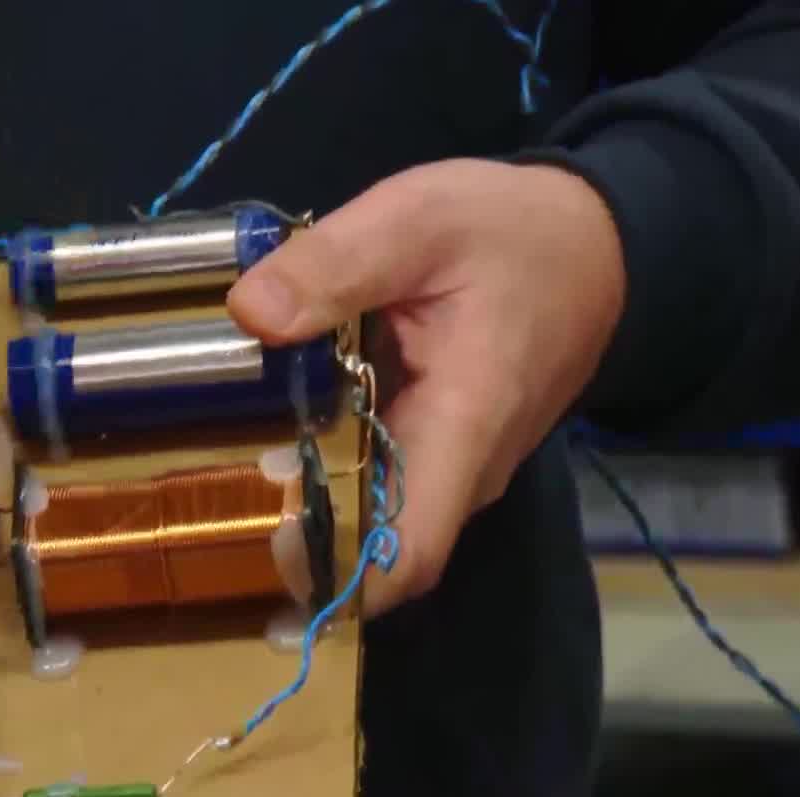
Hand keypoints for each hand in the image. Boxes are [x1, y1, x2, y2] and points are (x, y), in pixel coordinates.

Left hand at [226, 159, 625, 615]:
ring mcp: (450, 470)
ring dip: (301, 502)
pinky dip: (323, 468)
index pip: (407, 554)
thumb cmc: (511, 234)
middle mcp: (461, 473)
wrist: (594, 244)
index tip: (256, 553)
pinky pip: (375, 481)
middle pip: (371, 545)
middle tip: (205, 495)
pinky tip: (264, 434)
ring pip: (369, 515)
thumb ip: (336, 263)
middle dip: (291, 536)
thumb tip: (250, 313)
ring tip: (217, 466)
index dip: (331, 575)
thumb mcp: (418, 219)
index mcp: (464, 427)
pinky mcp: (437, 454)